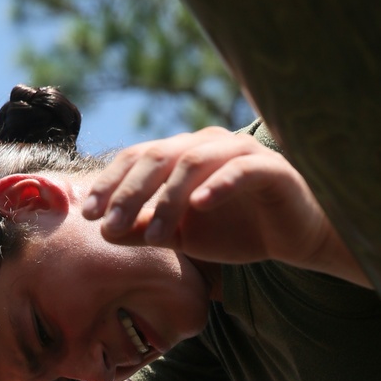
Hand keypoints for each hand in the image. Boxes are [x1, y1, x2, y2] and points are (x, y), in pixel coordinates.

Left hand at [82, 129, 368, 282]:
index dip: (109, 184)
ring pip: (193, 163)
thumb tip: (106, 232)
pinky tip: (199, 207)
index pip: (137, 159)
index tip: (87, 215)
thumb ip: (148, 230)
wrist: (293, 236)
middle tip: (111, 225)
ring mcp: (238, 151)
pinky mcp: (268, 168)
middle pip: (158, 157)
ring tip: (156, 236)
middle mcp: (206, 144)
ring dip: (168, 200)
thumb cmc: (237, 230)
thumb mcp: (184, 236)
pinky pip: (238, 171)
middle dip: (129, 192)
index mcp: (182, 154)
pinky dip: (217, 186)